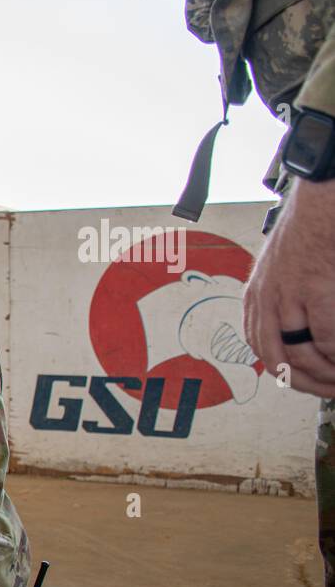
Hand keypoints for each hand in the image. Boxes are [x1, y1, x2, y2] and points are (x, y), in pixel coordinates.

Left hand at [244, 178, 334, 396]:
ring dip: (325, 374)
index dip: (285, 371)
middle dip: (305, 382)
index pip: (261, 346)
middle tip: (331, 389)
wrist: (326, 197)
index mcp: (258, 294)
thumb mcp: (286, 266)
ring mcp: (288, 296)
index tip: (306, 382)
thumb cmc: (314, 227)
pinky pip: (326, 339)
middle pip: (276, 360)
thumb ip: (287, 297)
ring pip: (300, 355)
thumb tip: (306, 329)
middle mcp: (266, 299)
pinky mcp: (315, 291)